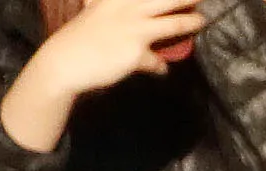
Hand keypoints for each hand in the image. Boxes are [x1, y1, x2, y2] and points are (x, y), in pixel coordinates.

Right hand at [5, 0, 203, 148]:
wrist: (64, 62)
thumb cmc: (78, 39)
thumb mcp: (93, 13)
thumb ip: (105, 6)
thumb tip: (104, 2)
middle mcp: (126, 8)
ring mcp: (133, 29)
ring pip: (172, 24)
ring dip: (189, 22)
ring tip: (201, 21)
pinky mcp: (137, 53)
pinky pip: (157, 62)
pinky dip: (159, 67)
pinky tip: (160, 69)